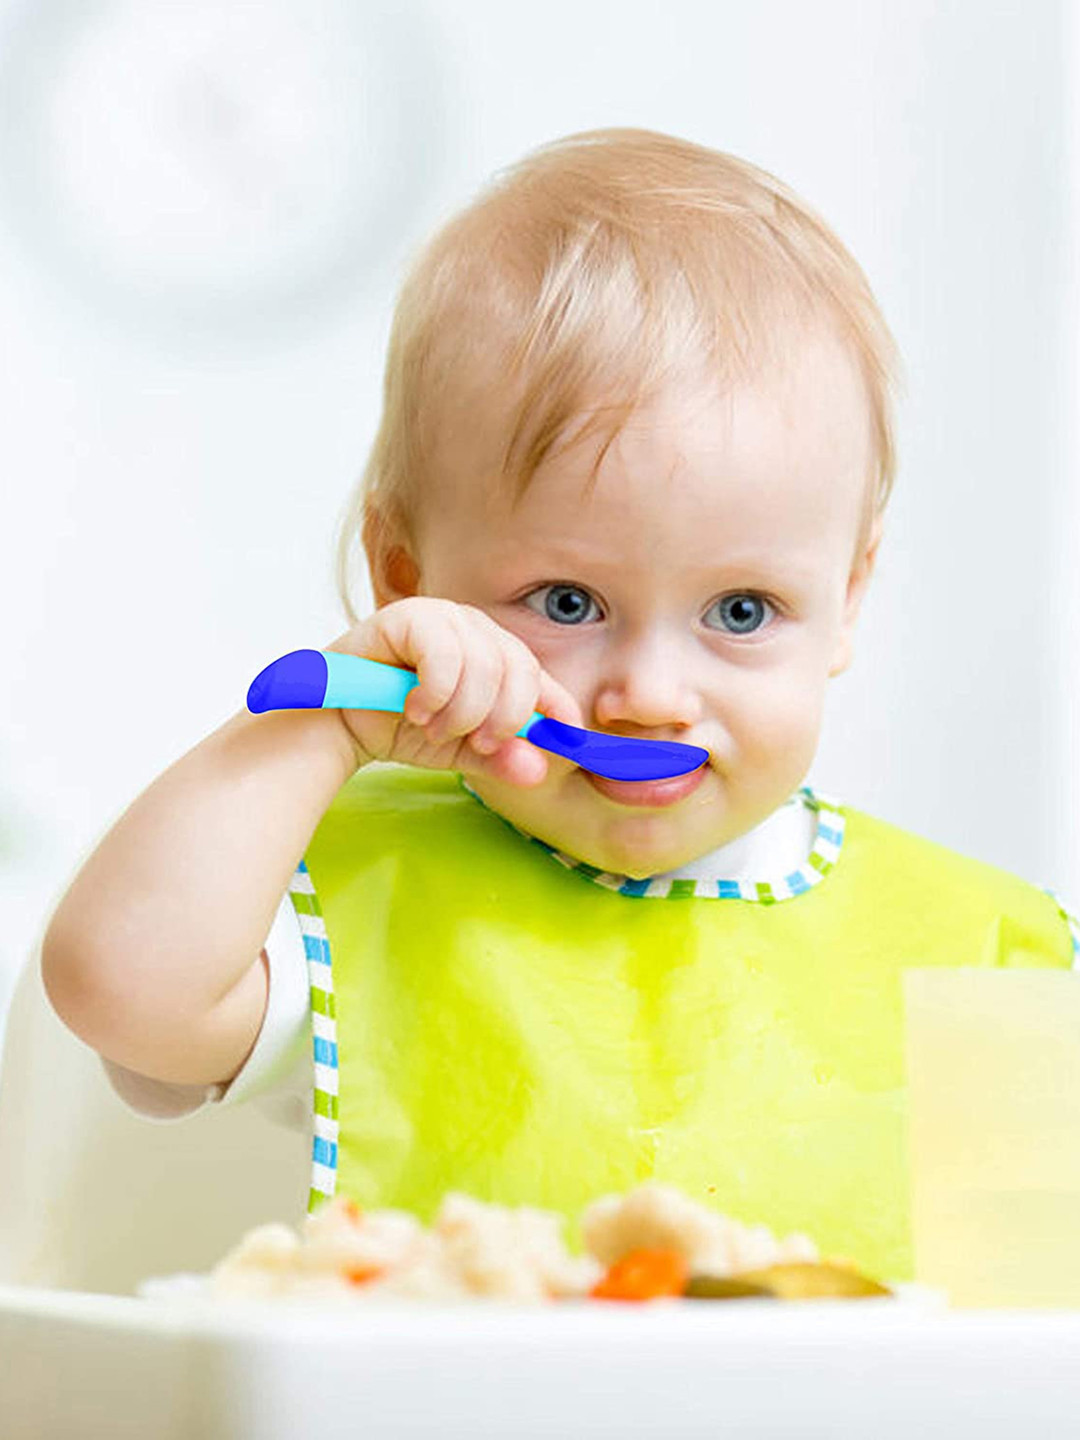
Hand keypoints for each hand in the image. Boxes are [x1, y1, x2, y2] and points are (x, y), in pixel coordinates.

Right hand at [323, 598, 584, 786]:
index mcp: (495, 654)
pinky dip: (435, 693)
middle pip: (520, 671)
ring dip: (462, 712)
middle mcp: (476, 628)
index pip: (541, 677)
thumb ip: (500, 758)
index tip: (566, 740)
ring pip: (485, 666)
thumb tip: (539, 769)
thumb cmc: (400, 726)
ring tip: (432, 728)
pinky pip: (445, 655)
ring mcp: (444, 616)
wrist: (338, 722)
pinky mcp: (409, 615)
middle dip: (503, 719)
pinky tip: (416, 708)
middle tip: (476, 744)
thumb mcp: (460, 750)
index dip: (558, 707)